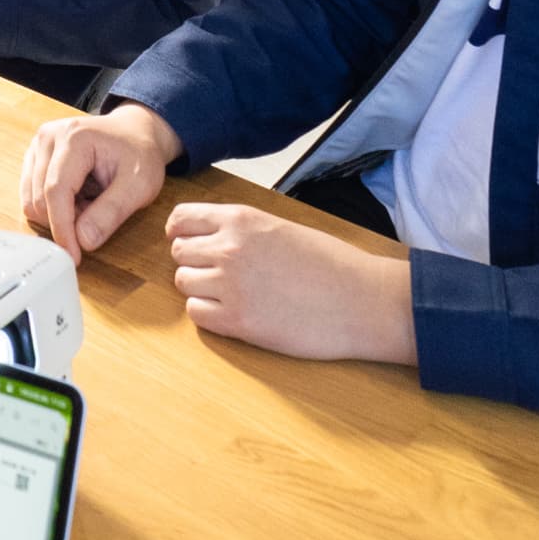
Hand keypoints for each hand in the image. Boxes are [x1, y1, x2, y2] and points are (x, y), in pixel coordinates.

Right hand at [21, 102, 175, 256]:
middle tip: (98, 216)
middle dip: (66, 221)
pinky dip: (52, 208)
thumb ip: (112, 212)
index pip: (56, 191)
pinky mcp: (34, 156)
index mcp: (74, 138)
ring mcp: (38, 145)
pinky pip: (31, 196)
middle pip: (40, 198)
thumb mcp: (140, 185)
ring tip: (89, 205)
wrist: (134, 133)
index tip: (74, 256)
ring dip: (58, 215)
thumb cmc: (140, 155)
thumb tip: (83, 241)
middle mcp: (48, 137)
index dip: (62, 228)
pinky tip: (77, 200)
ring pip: (32, 200)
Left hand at [165, 200, 417, 364]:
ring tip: (231, 295)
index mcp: (241, 219)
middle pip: (178, 253)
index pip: (181, 218)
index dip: (182, 231)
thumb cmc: (330, 263)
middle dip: (194, 262)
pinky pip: (196, 314)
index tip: (190, 242)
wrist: (359, 300)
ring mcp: (229, 285)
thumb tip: (211, 238)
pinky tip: (234, 314)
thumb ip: (242, 230)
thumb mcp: (280, 228)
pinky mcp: (236, 321)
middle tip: (219, 274)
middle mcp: (228, 248)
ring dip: (201, 289)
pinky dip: (208, 315)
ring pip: (183, 283)